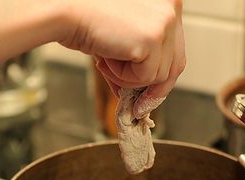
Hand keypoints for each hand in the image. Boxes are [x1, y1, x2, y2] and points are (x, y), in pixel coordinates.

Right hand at [59, 0, 184, 112]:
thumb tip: (142, 97)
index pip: (177, 49)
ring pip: (160, 75)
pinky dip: (123, 77)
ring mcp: (164, 23)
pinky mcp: (152, 38)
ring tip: (108, 61)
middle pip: (175, 65)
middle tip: (137, 105)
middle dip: (154, 89)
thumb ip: (138, 63)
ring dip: (130, 78)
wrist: (67, 11)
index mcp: (168, 2)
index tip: (149, 96)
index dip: (162, 75)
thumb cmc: (87, 20)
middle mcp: (172, 8)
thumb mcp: (122, 41)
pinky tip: (107, 58)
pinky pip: (146, 77)